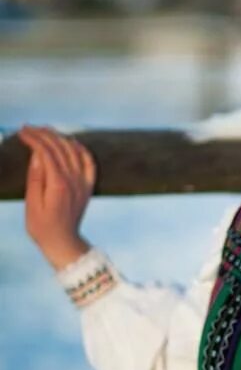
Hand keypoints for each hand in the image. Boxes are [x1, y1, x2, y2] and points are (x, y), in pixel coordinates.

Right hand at [16, 124, 96, 269]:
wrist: (62, 242)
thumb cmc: (42, 226)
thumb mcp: (32, 204)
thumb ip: (35, 178)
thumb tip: (38, 154)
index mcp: (58, 184)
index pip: (46, 151)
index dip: (33, 138)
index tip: (22, 131)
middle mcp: (73, 180)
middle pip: (60, 147)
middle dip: (43, 133)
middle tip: (29, 127)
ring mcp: (83, 182)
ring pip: (74, 150)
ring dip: (59, 137)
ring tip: (45, 130)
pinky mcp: (88, 186)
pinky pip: (89, 162)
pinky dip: (81, 149)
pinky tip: (72, 142)